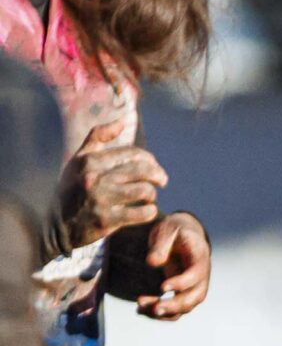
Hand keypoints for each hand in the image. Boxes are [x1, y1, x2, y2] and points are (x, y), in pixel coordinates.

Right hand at [51, 118, 160, 253]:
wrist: (54, 224)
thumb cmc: (72, 189)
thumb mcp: (78, 160)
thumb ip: (98, 138)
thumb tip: (121, 121)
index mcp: (89, 160)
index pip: (133, 154)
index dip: (149, 160)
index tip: (153, 167)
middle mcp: (94, 177)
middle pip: (143, 171)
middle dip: (158, 175)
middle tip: (162, 181)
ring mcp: (100, 198)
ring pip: (145, 191)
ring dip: (152, 194)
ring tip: (148, 197)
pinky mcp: (106, 220)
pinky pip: (142, 213)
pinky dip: (150, 212)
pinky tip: (146, 211)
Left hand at [129, 212, 209, 318]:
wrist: (185, 233)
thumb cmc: (176, 229)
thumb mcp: (167, 229)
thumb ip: (161, 245)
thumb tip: (152, 262)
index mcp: (200, 256)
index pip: (196, 275)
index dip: (182, 283)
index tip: (162, 287)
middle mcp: (202, 275)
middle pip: (196, 296)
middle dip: (176, 305)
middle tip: (155, 308)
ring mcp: (194, 286)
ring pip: (187, 306)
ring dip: (167, 311)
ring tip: (141, 308)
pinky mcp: (184, 292)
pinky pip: (178, 308)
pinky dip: (162, 313)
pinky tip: (142, 310)